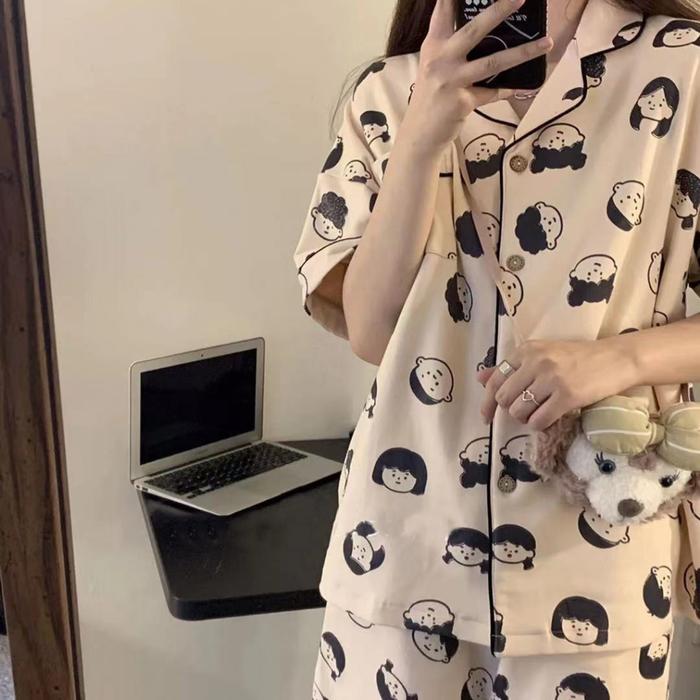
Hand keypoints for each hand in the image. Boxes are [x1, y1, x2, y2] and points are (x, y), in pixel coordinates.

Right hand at [402, 0, 553, 156]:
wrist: (418, 135)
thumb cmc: (429, 98)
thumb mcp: (432, 67)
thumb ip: (450, 47)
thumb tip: (483, 31)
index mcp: (433, 46)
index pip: (444, 10)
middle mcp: (440, 59)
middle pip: (474, 29)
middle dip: (500, 10)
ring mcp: (451, 81)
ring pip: (493, 62)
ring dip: (523, 52)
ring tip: (546, 43)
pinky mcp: (462, 102)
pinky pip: (492, 93)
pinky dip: (507, 90)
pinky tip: (521, 86)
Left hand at [476, 338, 639, 430]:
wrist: (616, 358)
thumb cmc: (577, 357)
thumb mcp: (541, 354)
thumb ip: (510, 367)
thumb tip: (480, 378)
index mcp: (526, 350)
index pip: (495, 380)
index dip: (487, 402)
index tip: (486, 417)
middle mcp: (535, 362)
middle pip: (504, 398)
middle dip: (511, 410)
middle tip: (525, 411)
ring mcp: (551, 378)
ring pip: (519, 411)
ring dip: (526, 418)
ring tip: (539, 413)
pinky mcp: (567, 395)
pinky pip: (539, 420)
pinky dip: (539, 425)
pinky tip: (548, 419)